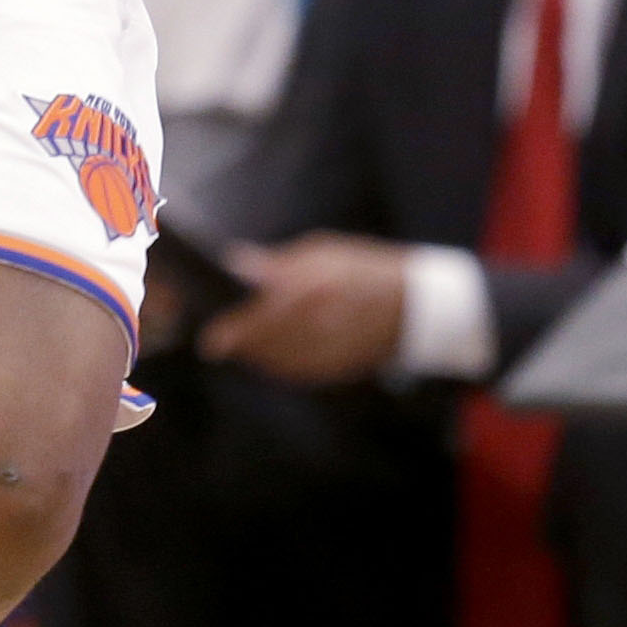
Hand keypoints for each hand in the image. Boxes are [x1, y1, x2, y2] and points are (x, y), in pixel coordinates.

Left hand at [198, 233, 408, 384]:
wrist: (417, 305)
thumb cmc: (365, 268)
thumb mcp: (322, 252)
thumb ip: (278, 263)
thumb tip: (237, 264)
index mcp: (315, 289)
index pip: (263, 316)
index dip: (233, 331)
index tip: (210, 341)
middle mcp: (322, 324)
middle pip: (267, 345)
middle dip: (240, 345)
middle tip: (220, 340)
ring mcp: (333, 351)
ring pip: (281, 364)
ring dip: (256, 358)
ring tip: (240, 347)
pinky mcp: (342, 368)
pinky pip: (302, 374)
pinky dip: (280, 368)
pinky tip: (269, 359)